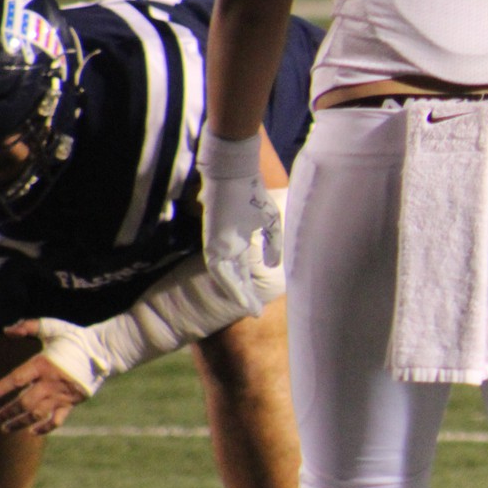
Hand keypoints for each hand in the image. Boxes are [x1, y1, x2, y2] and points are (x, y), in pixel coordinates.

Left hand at [0, 327, 90, 434]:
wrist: (105, 350)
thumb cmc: (76, 338)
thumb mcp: (52, 327)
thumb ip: (28, 326)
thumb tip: (7, 331)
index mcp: (44, 364)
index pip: (17, 379)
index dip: (2, 388)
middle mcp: (51, 382)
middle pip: (25, 402)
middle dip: (7, 413)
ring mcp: (62, 394)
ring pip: (37, 414)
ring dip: (20, 423)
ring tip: (6, 428)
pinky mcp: (72, 402)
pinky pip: (57, 420)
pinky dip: (45, 428)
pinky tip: (33, 431)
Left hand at [198, 132, 280, 318]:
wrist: (234, 175)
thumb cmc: (251, 193)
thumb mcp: (270, 220)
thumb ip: (274, 243)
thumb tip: (274, 266)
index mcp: (239, 241)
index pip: (244, 269)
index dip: (252, 286)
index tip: (261, 303)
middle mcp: (227, 247)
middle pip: (236, 277)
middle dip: (246, 296)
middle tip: (257, 312)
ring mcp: (218, 247)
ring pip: (227, 278)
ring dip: (239, 294)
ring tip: (252, 310)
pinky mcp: (213, 244)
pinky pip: (220, 271)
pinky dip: (231, 285)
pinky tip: (241, 297)